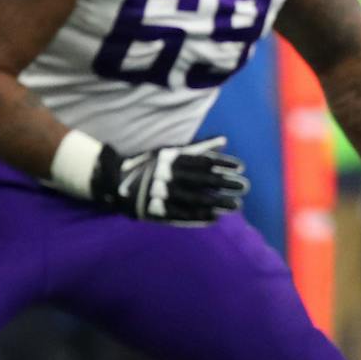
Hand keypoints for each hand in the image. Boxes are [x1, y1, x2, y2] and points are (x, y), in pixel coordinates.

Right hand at [95, 136, 247, 223]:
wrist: (116, 182)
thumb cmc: (151, 164)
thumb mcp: (171, 152)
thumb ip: (199, 147)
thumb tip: (224, 140)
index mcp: (170, 159)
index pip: (201, 161)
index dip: (222, 164)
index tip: (241, 167)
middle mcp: (166, 176)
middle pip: (201, 181)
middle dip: (224, 184)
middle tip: (244, 187)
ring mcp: (160, 194)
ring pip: (194, 199)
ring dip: (216, 203)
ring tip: (236, 206)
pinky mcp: (156, 210)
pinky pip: (181, 215)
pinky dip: (199, 217)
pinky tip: (216, 218)